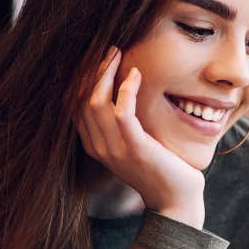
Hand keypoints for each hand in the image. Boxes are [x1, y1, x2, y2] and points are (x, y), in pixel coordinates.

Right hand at [76, 47, 206, 228]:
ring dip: (106, 73)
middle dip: (92, 69)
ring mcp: (114, 149)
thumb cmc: (160, 168)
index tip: (95, 57)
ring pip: (95, 102)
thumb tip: (121, 92)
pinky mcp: (134, 147)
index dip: (81, 78)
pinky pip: (122, 112)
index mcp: (94, 146)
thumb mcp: (133, 144)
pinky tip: (136, 74)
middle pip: (80, 99)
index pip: (73, 105)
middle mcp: (98, 147)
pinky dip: (126, 89)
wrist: (175, 200)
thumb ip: (121, 124)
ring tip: (118, 53)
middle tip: (108, 48)